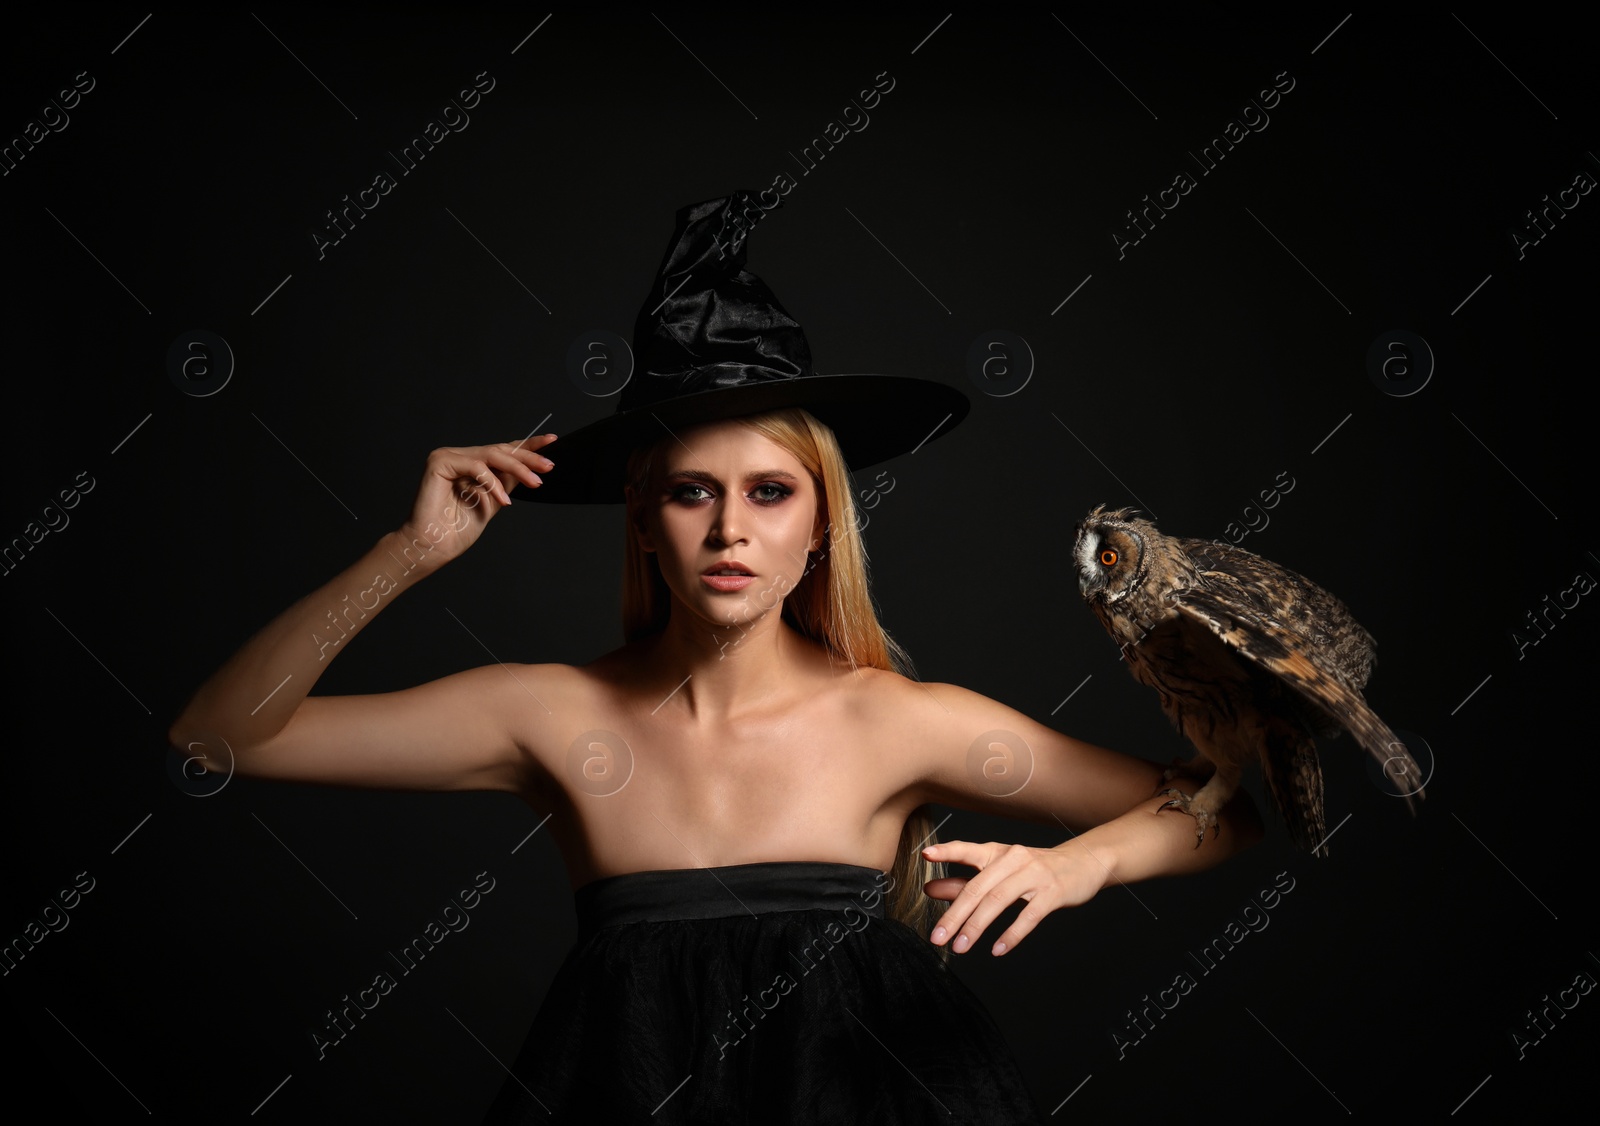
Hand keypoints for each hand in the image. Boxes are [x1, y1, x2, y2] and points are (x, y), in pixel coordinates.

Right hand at [399, 437, 555, 568]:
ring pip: (491, 455)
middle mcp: (459, 456)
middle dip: (528, 457)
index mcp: (472, 463)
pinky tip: (504, 500)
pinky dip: (492, 483)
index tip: (552, 441)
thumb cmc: (459, 528)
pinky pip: (475, 466)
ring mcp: (448, 456)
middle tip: (549, 466)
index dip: (528, 446)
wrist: (435, 546)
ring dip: (518, 468)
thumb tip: (532, 467)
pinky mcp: (439, 462)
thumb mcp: (495, 501)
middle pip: (500, 450)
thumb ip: (508, 482)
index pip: (504, 450)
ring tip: (536, 482)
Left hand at [920, 839, 1110, 956]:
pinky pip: (1029, 915)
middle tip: (937, 937)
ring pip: (999, 901)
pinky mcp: (1052, 893)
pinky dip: (1011, 934)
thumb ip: (964, 882)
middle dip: (955, 915)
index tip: (925, 855)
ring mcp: (1034, 875)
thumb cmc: (1034, 869)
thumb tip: (929, 889)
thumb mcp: (1000, 872)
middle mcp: (1013, 859)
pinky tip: (997, 949)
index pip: (968, 849)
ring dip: (977, 927)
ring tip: (960, 947)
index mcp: (997, 852)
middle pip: (978, 887)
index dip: (947, 851)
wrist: (1084, 862)